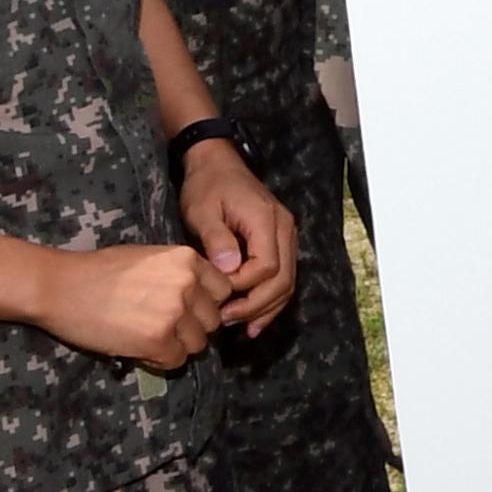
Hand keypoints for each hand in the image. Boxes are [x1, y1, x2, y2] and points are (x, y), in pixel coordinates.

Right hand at [38, 244, 230, 369]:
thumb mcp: (152, 258)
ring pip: (199, 343)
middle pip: (214, 319)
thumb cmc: (101, 270)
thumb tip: (202, 297)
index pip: (223, 290)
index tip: (188, 309)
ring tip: (152, 339)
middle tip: (165, 328)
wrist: (61, 286)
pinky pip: (177, 360)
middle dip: (193, 327)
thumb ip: (181, 274)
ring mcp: (174, 312)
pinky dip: (162, 361)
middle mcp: (188, 284)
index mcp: (189, 260)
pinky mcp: (157, 339)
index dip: (206, 303)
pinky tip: (143, 351)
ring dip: (179, 346)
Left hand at [177, 145, 298, 335]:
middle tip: (227, 321)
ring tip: (244, 328)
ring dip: (267, 308)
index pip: (266, 266)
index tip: (217, 293)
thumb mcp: (203, 210)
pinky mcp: (280, 241)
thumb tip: (229, 271)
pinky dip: (271, 298)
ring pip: (288, 282)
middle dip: (257, 306)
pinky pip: (283, 275)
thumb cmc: (207, 186)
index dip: (243, 286)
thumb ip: (217, 240)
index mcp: (266, 221)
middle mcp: (285, 230)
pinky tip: (255, 318)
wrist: (217, 163)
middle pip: (284, 279)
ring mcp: (287, 236)